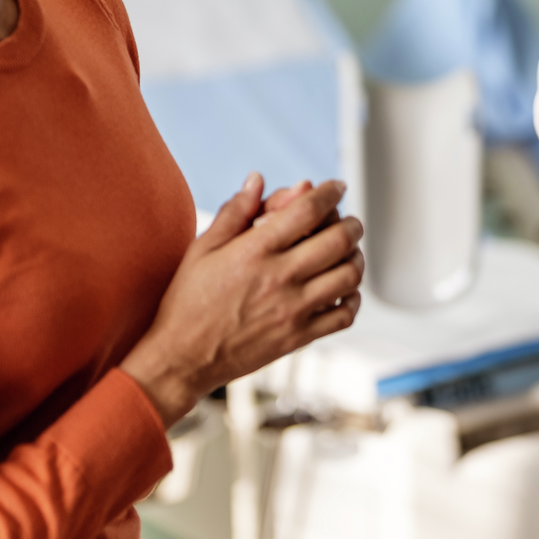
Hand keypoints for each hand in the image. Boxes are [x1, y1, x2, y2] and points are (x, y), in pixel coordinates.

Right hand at [120, 173, 362, 426]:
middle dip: (351, 223)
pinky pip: (344, 315)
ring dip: (356, 258)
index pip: (307, 210)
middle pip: (338, 240)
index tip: (336, 187)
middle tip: (349, 221)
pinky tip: (343, 290)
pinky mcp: (299, 337)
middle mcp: (279, 278)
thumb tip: (257, 180)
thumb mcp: (202, 249)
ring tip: (349, 253)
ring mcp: (292, 310)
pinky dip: (353, 299)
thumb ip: (235, 212)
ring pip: (348, 276)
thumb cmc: (188, 303)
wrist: (182, 359)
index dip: (329, 192)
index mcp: (254, 251)